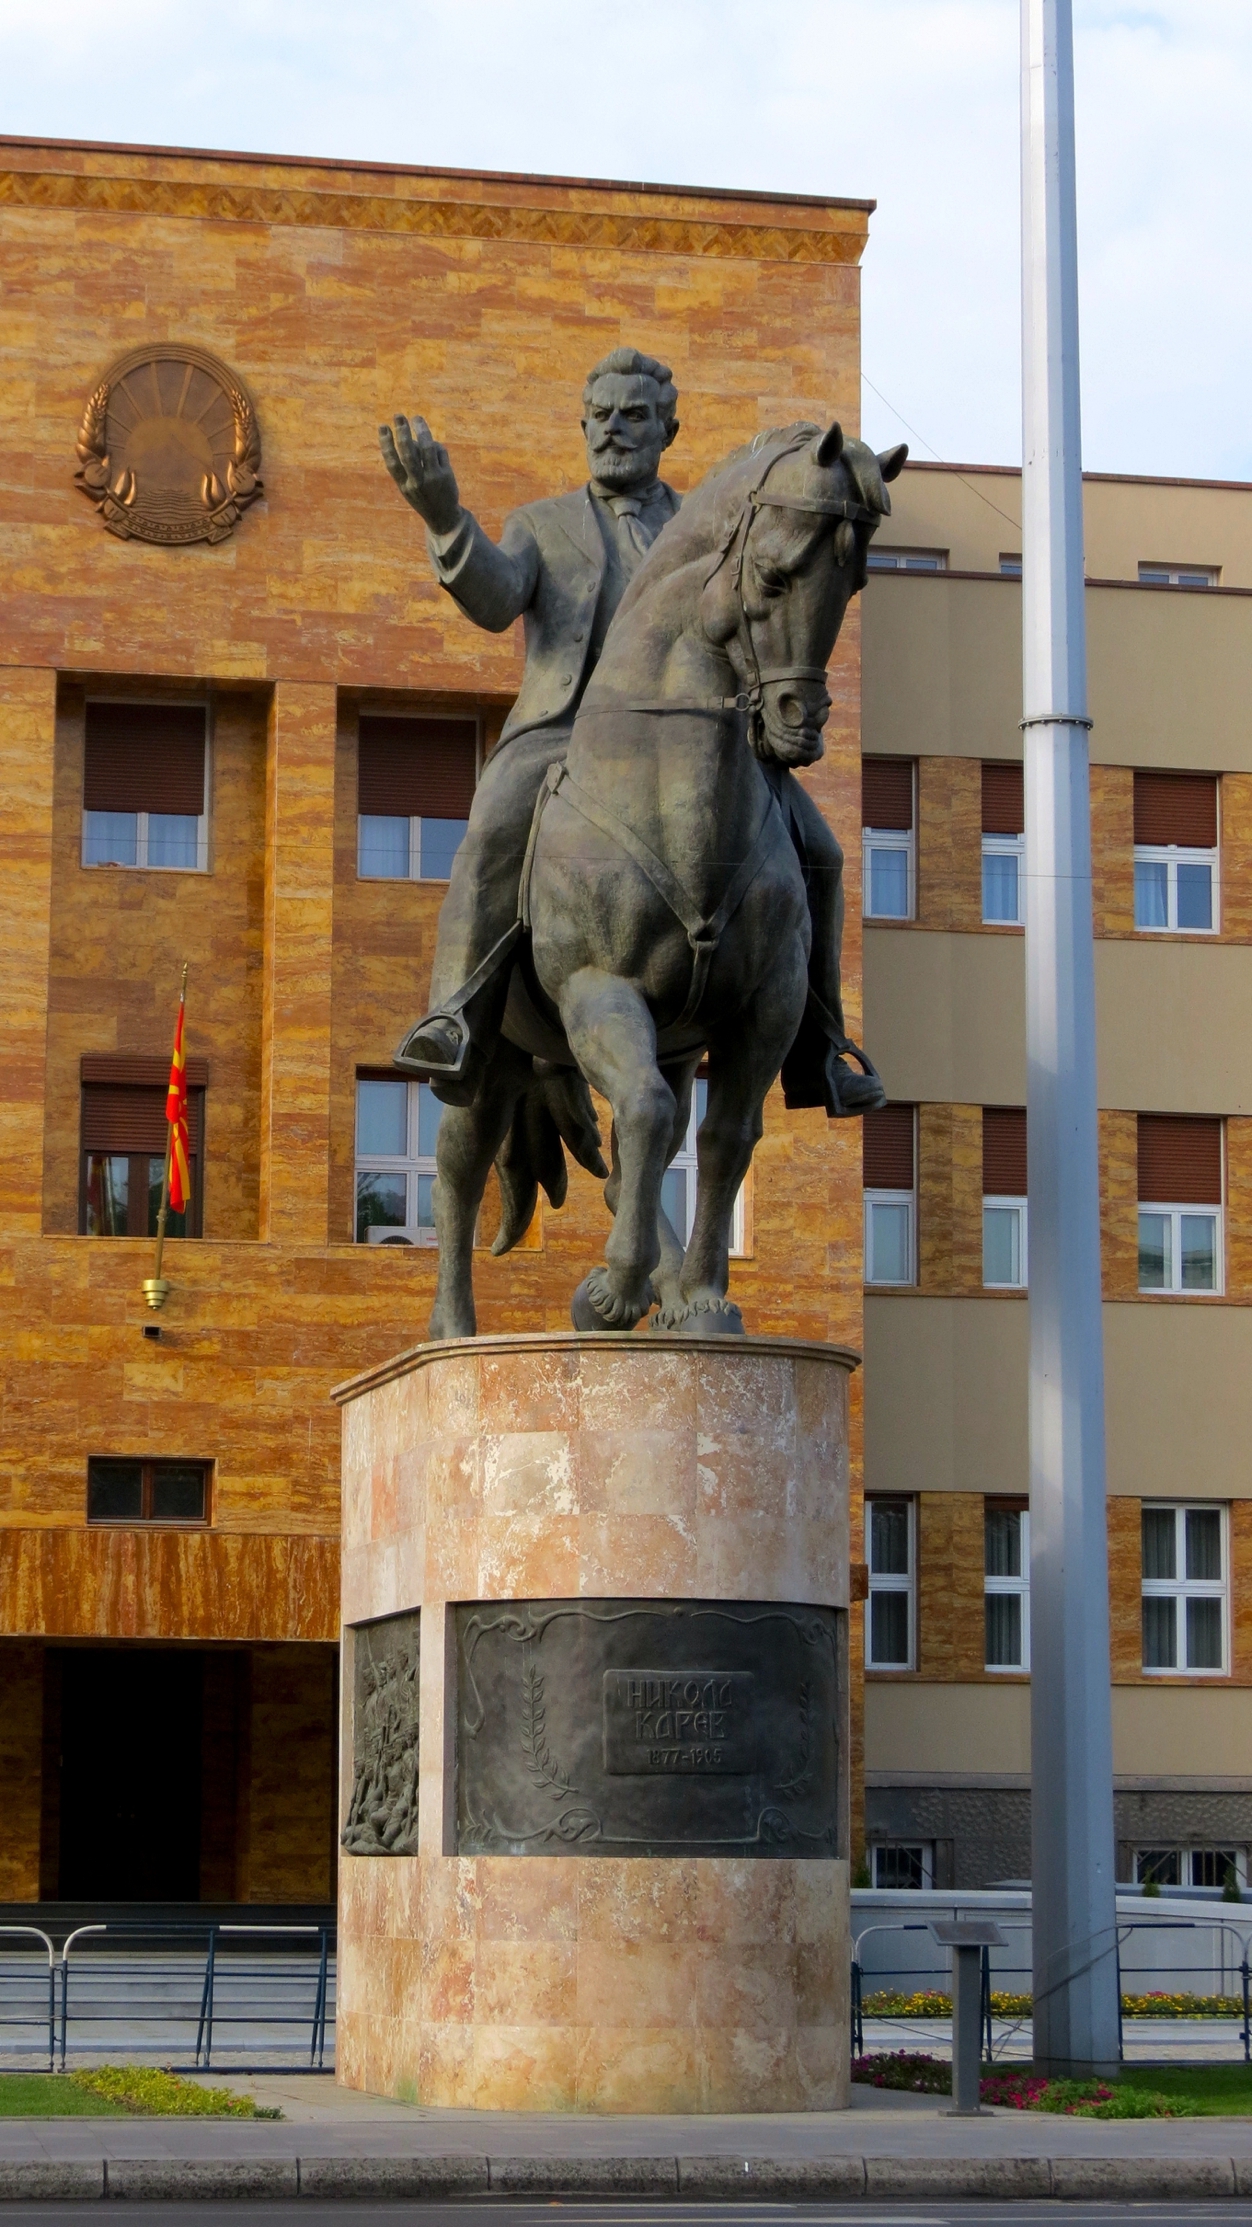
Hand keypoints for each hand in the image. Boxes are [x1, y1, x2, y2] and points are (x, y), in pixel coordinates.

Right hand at [378, 414, 460, 534]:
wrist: (443, 517)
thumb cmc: (423, 498)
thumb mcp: (409, 487)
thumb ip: (406, 466)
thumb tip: (410, 438)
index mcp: (404, 486)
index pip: (392, 462)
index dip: (386, 444)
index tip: (383, 427)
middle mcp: (417, 482)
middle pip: (409, 453)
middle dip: (402, 432)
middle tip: (398, 416)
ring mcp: (433, 478)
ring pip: (428, 448)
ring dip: (422, 430)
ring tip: (416, 418)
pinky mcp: (447, 475)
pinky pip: (440, 451)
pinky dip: (435, 445)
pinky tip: (433, 445)